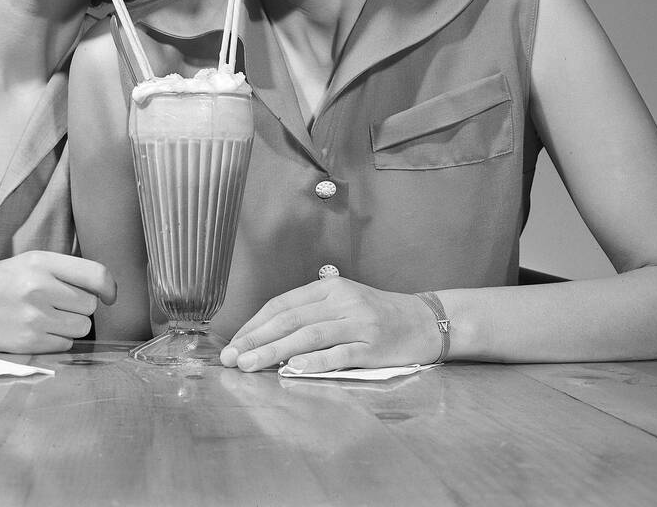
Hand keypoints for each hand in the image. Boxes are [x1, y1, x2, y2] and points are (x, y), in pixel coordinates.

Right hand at [0, 251, 116, 353]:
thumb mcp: (25, 263)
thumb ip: (60, 271)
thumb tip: (101, 287)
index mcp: (40, 261)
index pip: (96, 274)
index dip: (109, 287)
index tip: (109, 295)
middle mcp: (39, 287)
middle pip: (90, 305)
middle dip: (78, 308)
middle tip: (56, 305)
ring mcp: (34, 317)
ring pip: (81, 328)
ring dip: (70, 326)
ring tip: (45, 318)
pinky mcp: (29, 342)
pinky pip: (65, 345)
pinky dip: (56, 341)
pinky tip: (34, 331)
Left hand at [219, 278, 441, 372]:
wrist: (424, 321)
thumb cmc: (376, 314)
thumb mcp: (342, 302)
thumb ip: (310, 314)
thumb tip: (266, 335)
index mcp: (329, 287)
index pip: (282, 304)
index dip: (254, 324)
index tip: (234, 342)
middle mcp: (341, 301)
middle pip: (290, 320)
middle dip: (256, 339)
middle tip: (232, 357)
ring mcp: (358, 323)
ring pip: (308, 336)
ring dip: (274, 352)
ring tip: (250, 365)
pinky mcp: (372, 347)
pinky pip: (338, 354)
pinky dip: (313, 362)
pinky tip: (292, 369)